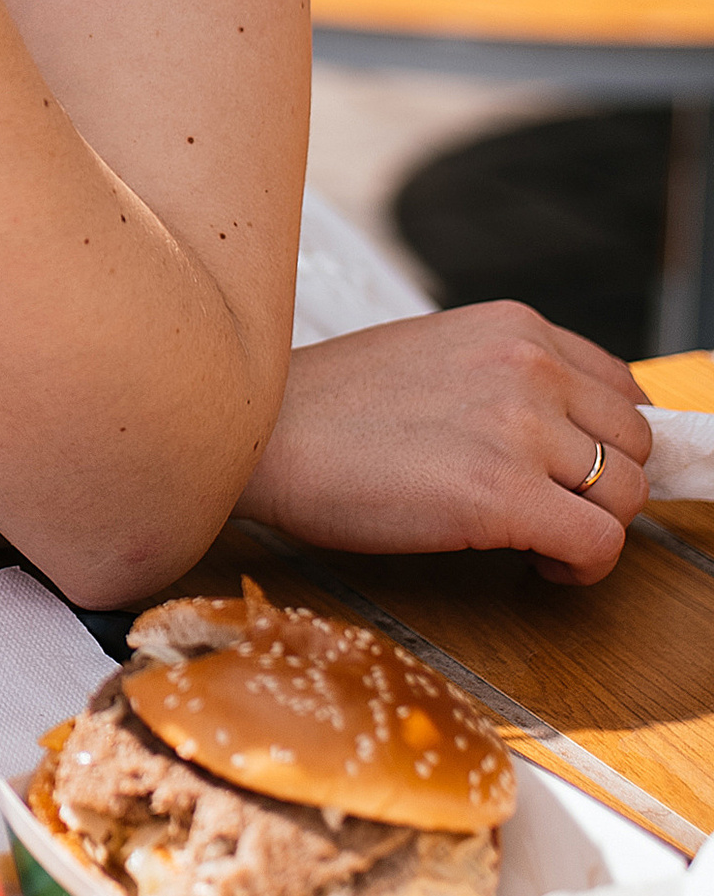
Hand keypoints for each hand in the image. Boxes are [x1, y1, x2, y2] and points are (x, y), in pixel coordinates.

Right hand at [245, 306, 652, 584]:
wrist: (258, 433)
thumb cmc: (328, 407)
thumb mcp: (434, 355)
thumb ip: (505, 379)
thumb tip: (562, 436)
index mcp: (516, 328)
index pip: (623, 390)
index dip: (607, 444)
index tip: (576, 474)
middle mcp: (530, 366)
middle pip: (638, 444)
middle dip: (605, 489)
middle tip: (551, 511)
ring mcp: (520, 428)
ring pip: (630, 496)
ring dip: (594, 528)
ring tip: (538, 538)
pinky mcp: (502, 495)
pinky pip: (600, 544)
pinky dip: (582, 567)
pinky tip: (534, 562)